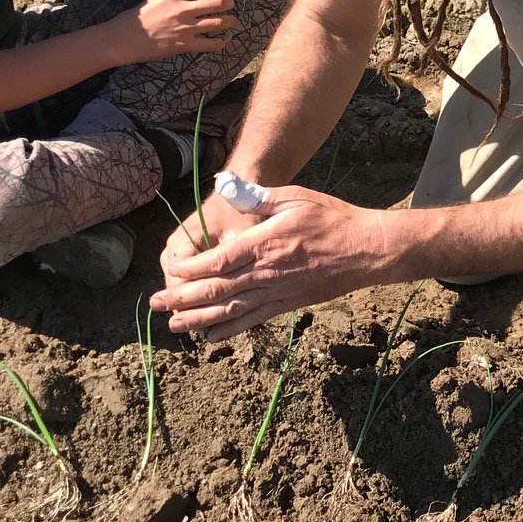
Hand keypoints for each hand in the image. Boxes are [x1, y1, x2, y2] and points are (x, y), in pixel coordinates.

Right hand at [103, 0, 236, 62]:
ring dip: (229, 20)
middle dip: (228, 2)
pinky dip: (222, 41)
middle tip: (230, 4)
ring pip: (219, 22)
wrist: (123, 38)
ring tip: (231, 19)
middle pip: (217, 2)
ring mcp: (186, 28)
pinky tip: (225, 39)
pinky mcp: (185, 45)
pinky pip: (212, 43)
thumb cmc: (137, 17)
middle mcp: (183, 9)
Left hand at [151, 184, 391, 339]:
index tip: (170, 272)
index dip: (189, 270)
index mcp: (264, 243)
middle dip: (183, 298)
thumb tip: (225, 184)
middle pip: (217, 290)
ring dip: (198, 319)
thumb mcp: (294, 197)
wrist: (367, 250)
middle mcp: (266, 273)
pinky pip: (252, 320)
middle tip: (155, 304)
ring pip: (230, 310)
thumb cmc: (331, 218)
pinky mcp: (287, 304)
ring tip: (173, 326)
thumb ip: (257, 195)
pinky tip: (209, 336)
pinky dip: (229, 330)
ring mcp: (277, 292)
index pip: (217, 261)